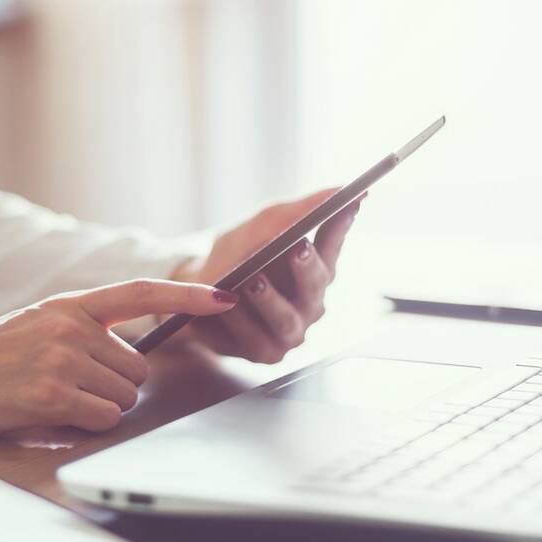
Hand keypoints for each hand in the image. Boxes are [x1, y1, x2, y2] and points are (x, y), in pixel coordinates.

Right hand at [0, 279, 238, 434]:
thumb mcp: (37, 326)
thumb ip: (84, 333)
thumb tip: (134, 361)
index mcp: (71, 304)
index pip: (143, 291)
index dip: (188, 294)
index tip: (226, 296)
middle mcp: (71, 325)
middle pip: (138, 369)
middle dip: (115, 388)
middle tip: (68, 389)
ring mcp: (62, 357)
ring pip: (123, 398)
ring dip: (97, 410)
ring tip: (50, 400)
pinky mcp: (50, 394)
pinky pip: (101, 419)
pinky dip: (82, 426)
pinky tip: (45, 415)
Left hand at [172, 188, 361, 363]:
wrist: (194, 291)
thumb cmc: (234, 256)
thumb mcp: (258, 227)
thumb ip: (295, 211)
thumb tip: (338, 189)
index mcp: (314, 268)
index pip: (333, 244)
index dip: (342, 225)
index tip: (347, 204)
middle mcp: (309, 302)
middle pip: (315, 285)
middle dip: (306, 267)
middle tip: (297, 247)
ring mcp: (289, 331)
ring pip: (287, 319)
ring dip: (270, 299)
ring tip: (253, 280)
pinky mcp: (265, 352)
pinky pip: (255, 339)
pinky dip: (240, 321)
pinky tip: (227, 304)